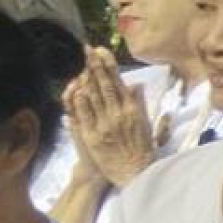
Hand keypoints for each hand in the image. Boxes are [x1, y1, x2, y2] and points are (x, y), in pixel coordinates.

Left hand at [66, 48, 158, 187]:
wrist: (135, 172)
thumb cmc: (143, 149)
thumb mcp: (146, 124)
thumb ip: (139, 103)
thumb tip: (136, 85)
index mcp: (133, 110)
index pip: (118, 82)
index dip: (109, 65)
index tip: (101, 51)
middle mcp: (118, 114)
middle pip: (104, 85)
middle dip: (96, 65)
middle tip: (88, 49)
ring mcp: (104, 124)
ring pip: (93, 96)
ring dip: (87, 78)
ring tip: (82, 63)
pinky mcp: (93, 135)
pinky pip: (84, 114)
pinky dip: (79, 101)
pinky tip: (75, 88)